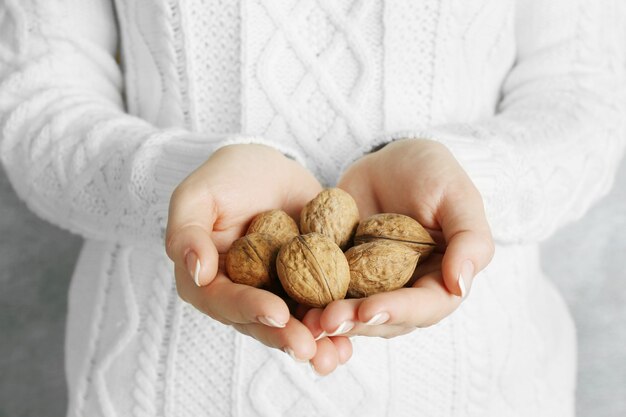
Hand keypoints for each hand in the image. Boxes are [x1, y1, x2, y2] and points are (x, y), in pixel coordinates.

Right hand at [165, 144, 351, 373]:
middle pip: (263, 324)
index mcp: (209, 282)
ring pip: (295, 323)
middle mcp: (243, 295)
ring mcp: (277, 292)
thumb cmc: (224, 178)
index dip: (250, 310)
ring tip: (337, 354)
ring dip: (317, 341)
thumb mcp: (196, 196)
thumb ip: (186, 233)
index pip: (226, 302)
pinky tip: (357, 329)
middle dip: (288, 338)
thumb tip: (196, 272)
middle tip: (311, 349)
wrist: (266, 168)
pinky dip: (338, 320)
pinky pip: (322, 305)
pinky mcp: (307, 283)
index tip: (278, 315)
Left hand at [303, 139, 493, 339]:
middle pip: (384, 318)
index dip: (398, 311)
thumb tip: (461, 285)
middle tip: (325, 321)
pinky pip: (326, 292)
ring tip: (305, 321)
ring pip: (353, 312)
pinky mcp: (342, 274)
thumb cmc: (432, 172)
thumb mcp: (458, 196)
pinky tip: (290, 305)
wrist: (388, 159)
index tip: (369, 310)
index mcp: (440, 280)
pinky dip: (310, 302)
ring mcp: (372, 286)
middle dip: (355, 321)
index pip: (425, 306)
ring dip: (330, 319)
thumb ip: (469, 239)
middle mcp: (406, 291)